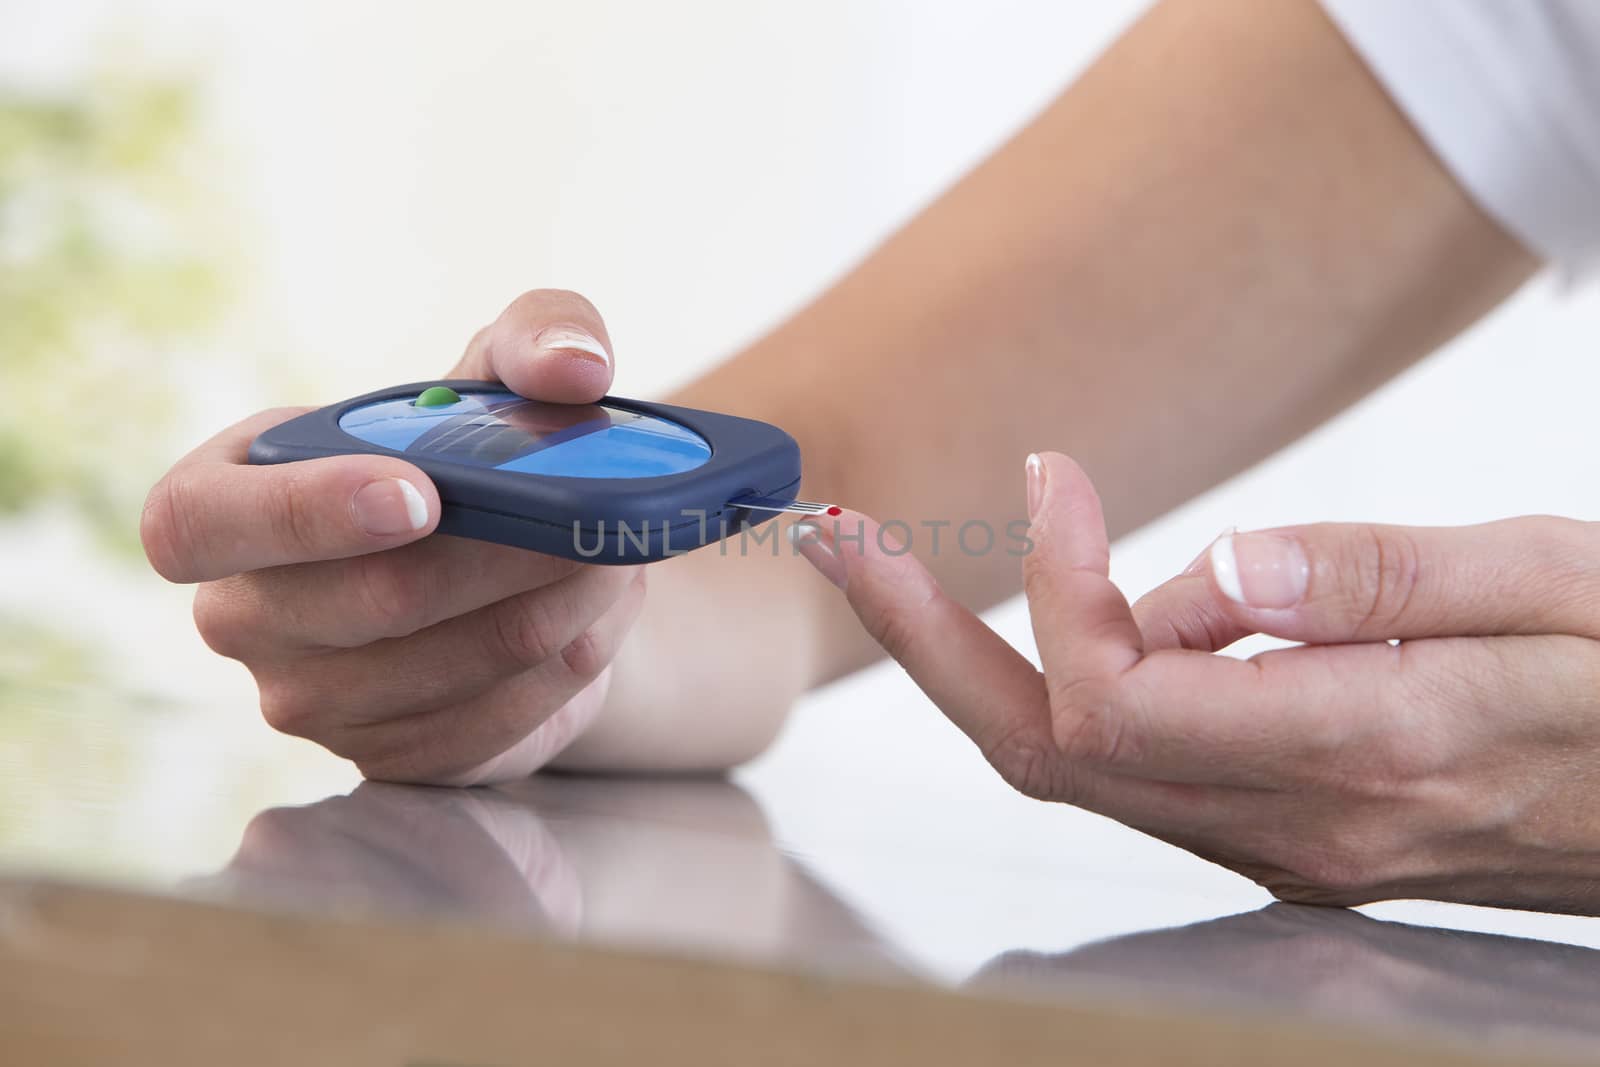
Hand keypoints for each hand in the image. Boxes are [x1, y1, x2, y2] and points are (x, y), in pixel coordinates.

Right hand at [142, 290, 645, 784]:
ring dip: (560, 606)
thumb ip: (538, 335)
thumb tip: (578, 371)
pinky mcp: (395, 759)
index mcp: (222, 500)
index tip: (423, 494)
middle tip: (592, 518)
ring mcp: (312, 703)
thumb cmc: (471, 451)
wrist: (514, 566)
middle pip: (371, 601)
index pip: (194, 524)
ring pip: (454, 665)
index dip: (303, 513)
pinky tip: (599, 616)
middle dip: (505, 554)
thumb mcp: (497, 370)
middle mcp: (245, 615)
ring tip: (613, 554)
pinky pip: (496, 723)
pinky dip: (570, 664)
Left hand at [792, 452, 1599, 912]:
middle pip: (1046, 747)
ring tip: (910, 552)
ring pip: (1075, 764)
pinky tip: (1088, 602)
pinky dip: (1072, 679)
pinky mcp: (1280, 835)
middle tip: (838, 533)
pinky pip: (1134, 765)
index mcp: (1359, 751)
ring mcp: (1280, 846)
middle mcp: (1294, 825)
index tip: (1056, 476)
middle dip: (922, 635)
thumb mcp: (1554, 586)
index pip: (1117, 696)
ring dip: (973, 655)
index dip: (1052, 584)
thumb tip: (1215, 570)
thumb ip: (1378, 582)